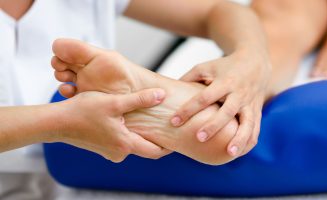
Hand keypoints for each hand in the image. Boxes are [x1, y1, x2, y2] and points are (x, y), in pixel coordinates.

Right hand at [55, 89, 170, 162]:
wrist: (57, 122)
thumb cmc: (83, 111)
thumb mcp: (115, 102)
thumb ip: (140, 100)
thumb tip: (161, 95)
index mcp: (125, 144)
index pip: (156, 151)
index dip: (168, 145)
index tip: (178, 136)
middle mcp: (119, 153)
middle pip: (145, 148)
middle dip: (156, 138)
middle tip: (165, 126)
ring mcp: (109, 152)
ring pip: (132, 144)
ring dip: (140, 133)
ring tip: (148, 119)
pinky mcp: (102, 148)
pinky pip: (121, 142)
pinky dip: (127, 133)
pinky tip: (127, 120)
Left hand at [171, 49, 270, 157]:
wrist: (255, 63)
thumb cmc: (224, 67)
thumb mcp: (206, 67)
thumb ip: (188, 79)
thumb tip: (166, 93)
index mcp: (224, 82)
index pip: (204, 97)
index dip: (189, 109)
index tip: (174, 122)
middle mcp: (238, 93)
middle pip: (227, 111)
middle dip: (214, 125)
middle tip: (199, 138)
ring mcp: (250, 104)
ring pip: (247, 123)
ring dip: (239, 139)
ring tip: (229, 153)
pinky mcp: (257, 112)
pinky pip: (256, 129)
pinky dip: (248, 142)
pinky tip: (238, 153)